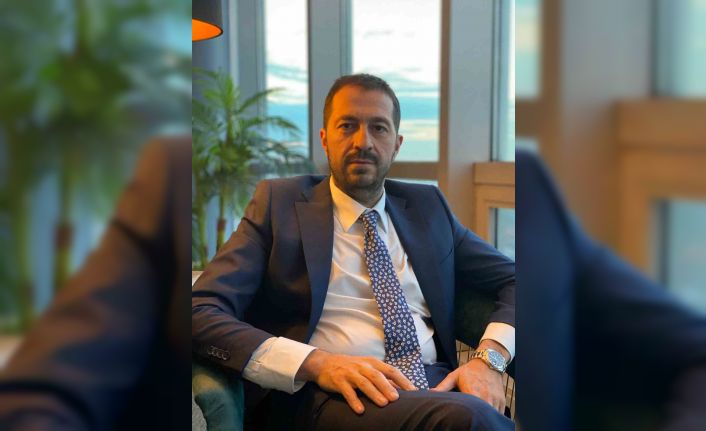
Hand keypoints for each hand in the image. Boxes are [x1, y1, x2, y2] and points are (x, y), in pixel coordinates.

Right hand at [296, 350, 416, 413]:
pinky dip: (354, 400)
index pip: (390, 370)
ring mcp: (350, 373)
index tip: (413, 391)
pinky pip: (347, 391)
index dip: (402, 380)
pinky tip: (360, 410)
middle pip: (377, 376)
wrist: (325, 363)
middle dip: (387, 387)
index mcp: (372, 363)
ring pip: (364, 383)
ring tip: (383, 404)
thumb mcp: (367, 368)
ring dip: (374, 393)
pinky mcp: (339, 381)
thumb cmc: (351, 367)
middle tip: (396, 399)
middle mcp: (362, 367)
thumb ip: (383, 378)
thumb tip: (402, 388)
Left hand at [430, 339, 509, 412]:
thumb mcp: (454, 376)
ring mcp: (495, 400)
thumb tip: (430, 393)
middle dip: (475, 420)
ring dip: (485, 418)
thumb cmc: (470, 370)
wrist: (488, 362)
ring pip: (491, 416)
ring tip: (477, 419)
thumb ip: (442, 387)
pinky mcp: (502, 402)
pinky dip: (493, 416)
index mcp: (472, 393)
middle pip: (481, 416)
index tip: (461, 419)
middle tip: (469, 420)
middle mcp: (485, 398)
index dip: (466, 418)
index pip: (470, 412)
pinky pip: (499, 414)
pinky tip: (486, 416)